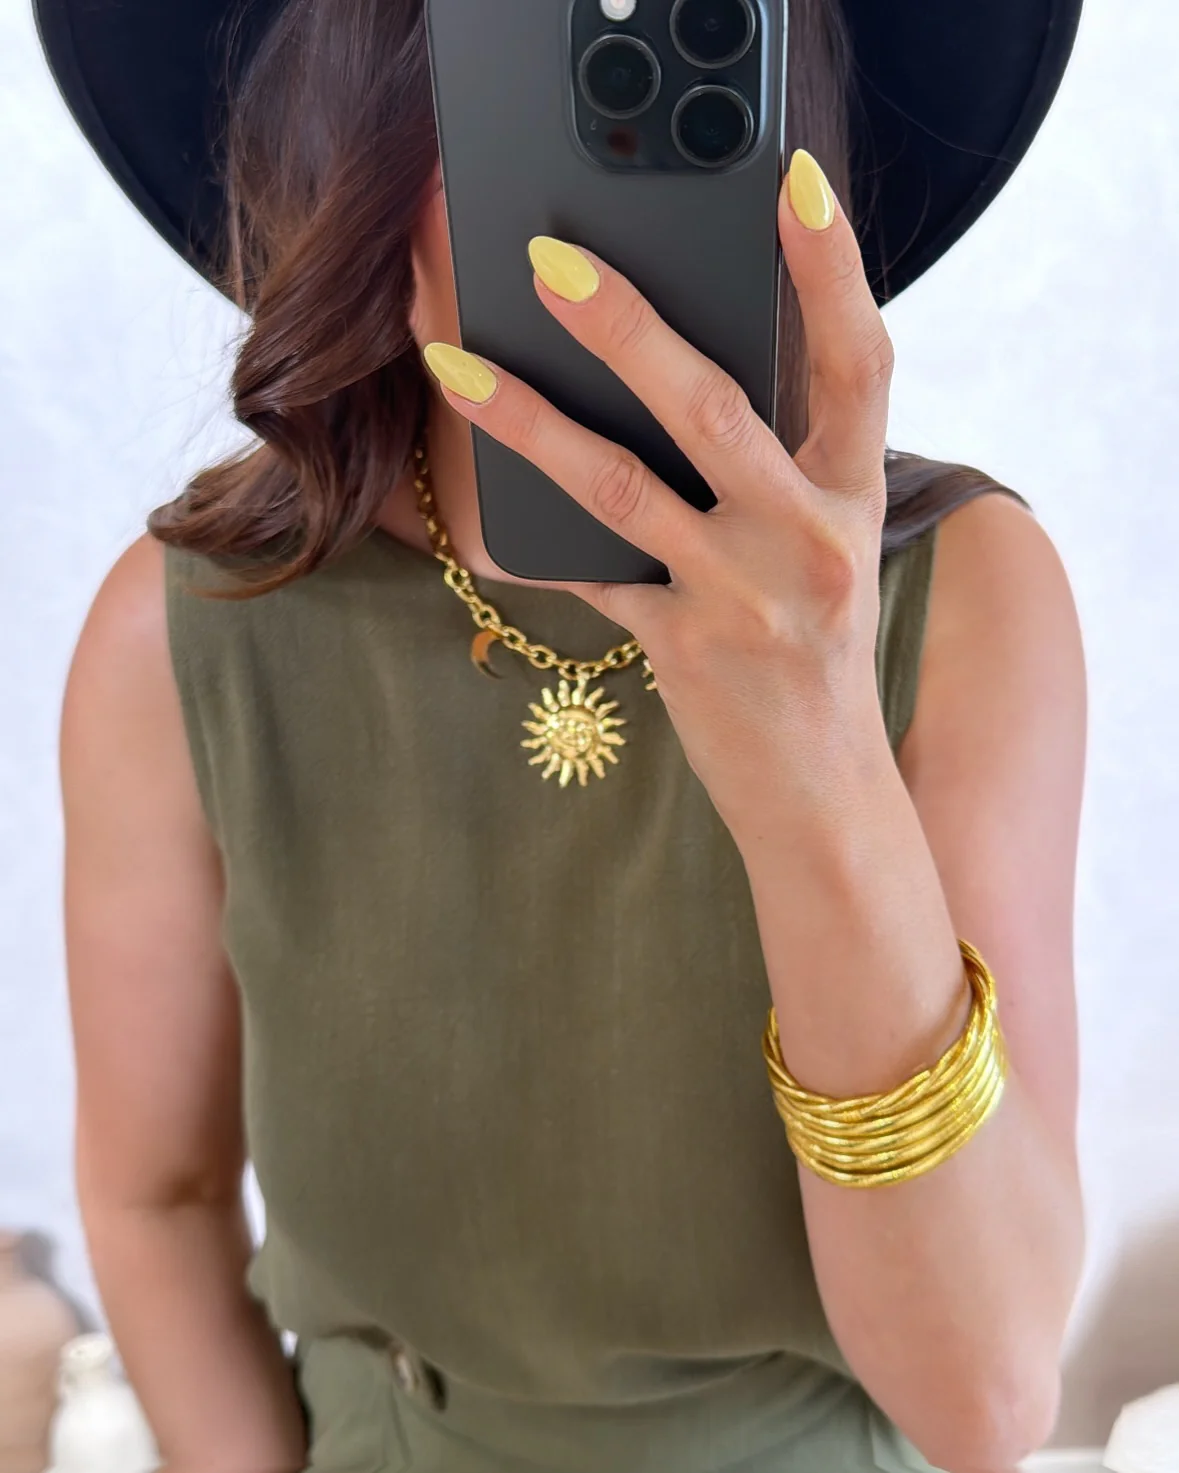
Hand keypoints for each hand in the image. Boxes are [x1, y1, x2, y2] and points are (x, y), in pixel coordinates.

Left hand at [421, 148, 894, 831]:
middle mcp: (810, 541)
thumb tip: (672, 371)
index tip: (790, 182)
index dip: (831, 268)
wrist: (825, 796)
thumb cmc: (818, 652)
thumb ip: (779, 469)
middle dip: (628, 328)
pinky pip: (587, 577)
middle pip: (716, 410)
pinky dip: (526, 543)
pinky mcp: (683, 650)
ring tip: (455, 364)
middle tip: (547, 260)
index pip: (859, 363)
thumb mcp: (825, 549)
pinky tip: (466, 514)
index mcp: (855, 497)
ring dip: (531, 421)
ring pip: (624, 488)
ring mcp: (745, 599)